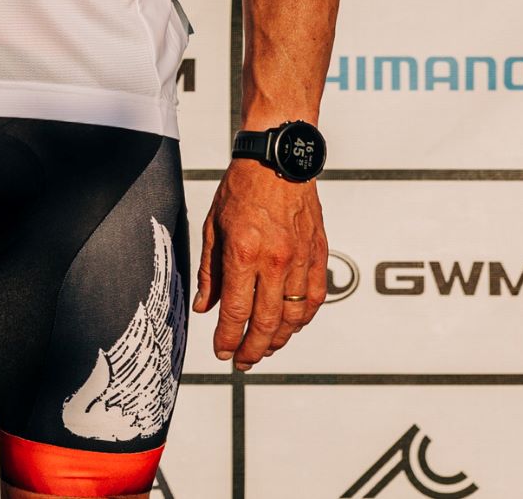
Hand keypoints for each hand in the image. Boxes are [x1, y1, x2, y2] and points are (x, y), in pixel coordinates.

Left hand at [192, 163, 326, 369]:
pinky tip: (291, 325)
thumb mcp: (213, 227)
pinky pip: (315, 298)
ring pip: (294, 317)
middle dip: (253, 349)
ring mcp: (300, 260)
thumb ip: (210, 271)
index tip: (221, 352)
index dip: (227, 338)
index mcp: (243, 253)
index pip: (235, 311)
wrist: (277, 160)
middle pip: (267, 322)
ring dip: (279, 339)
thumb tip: (204, 306)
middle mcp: (275, 261)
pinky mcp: (318, 255)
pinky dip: (303, 318)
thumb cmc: (242, 188)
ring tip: (265, 348)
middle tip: (243, 361)